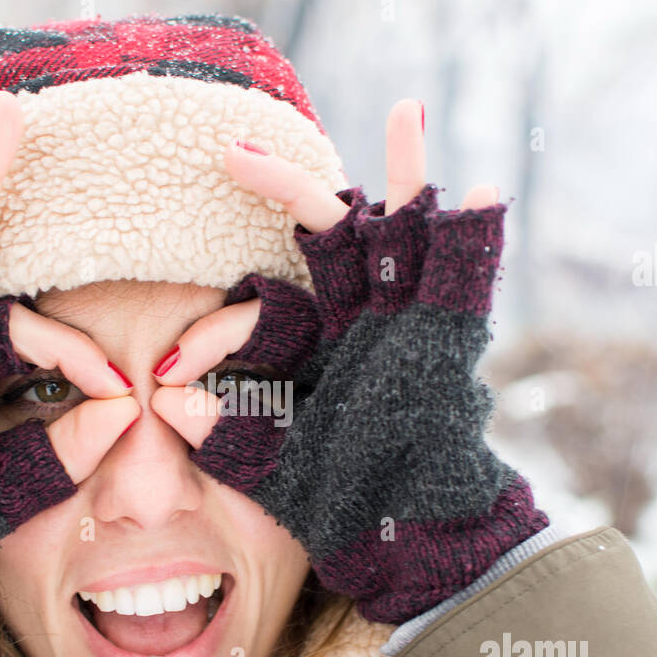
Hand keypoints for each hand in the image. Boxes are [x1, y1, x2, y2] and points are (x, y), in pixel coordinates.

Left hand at [151, 99, 548, 623]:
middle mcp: (361, 323)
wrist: (407, 543)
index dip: (223, 330)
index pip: (265, 307)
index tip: (178, 368)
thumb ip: (230, 434)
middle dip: (286, 189)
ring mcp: (408, 325)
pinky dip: (478, 238)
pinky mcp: (452, 343)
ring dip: (407, 175)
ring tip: (404, 113)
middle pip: (331, 235)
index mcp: (316, 346)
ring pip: (406, 233)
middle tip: (234, 149)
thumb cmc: (342, 508)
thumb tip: (171, 399)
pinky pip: (469, 282)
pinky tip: (486, 189)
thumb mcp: (273, 466)